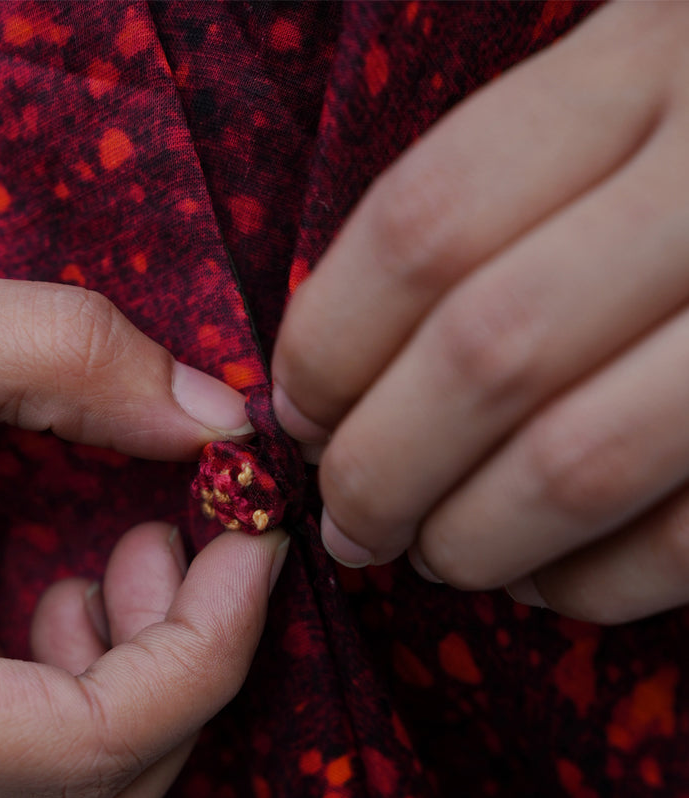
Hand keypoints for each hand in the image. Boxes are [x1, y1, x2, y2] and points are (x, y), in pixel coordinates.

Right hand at [0, 254, 288, 797]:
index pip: (82, 748)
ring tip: (94, 591)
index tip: (247, 535)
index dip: (211, 643)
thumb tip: (214, 418)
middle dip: (174, 690)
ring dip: (114, 735)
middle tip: (170, 548)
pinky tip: (6, 635)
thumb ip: (36, 352)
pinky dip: (44, 762)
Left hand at [272, 1, 688, 623]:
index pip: (429, 227)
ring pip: (579, 464)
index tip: (295, 416)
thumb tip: (322, 384)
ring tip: (427, 554)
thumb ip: (491, 205)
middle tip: (347, 523)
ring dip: (469, 540)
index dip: (330, 347)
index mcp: (650, 62)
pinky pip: (683, 544)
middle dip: (380, 471)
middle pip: (489, 355)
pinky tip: (542, 580)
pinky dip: (587, 587)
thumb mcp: (626, 89)